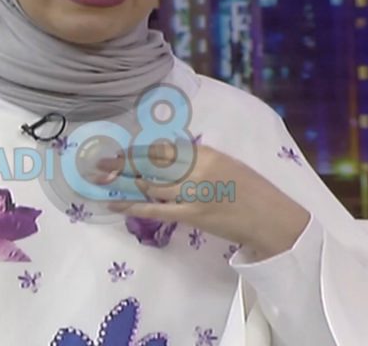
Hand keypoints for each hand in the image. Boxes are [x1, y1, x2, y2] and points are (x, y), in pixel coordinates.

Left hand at [99, 142, 309, 259]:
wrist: (270, 218)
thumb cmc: (250, 190)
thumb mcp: (225, 163)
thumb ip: (197, 159)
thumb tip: (168, 157)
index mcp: (205, 153)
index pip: (163, 149)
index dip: (137, 150)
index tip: (118, 150)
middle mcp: (197, 169)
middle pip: (151, 164)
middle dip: (121, 163)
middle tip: (97, 162)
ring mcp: (193, 192)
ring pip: (149, 185)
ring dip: (122, 182)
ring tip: (99, 179)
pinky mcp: (192, 214)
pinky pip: (155, 209)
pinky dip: (132, 206)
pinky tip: (114, 203)